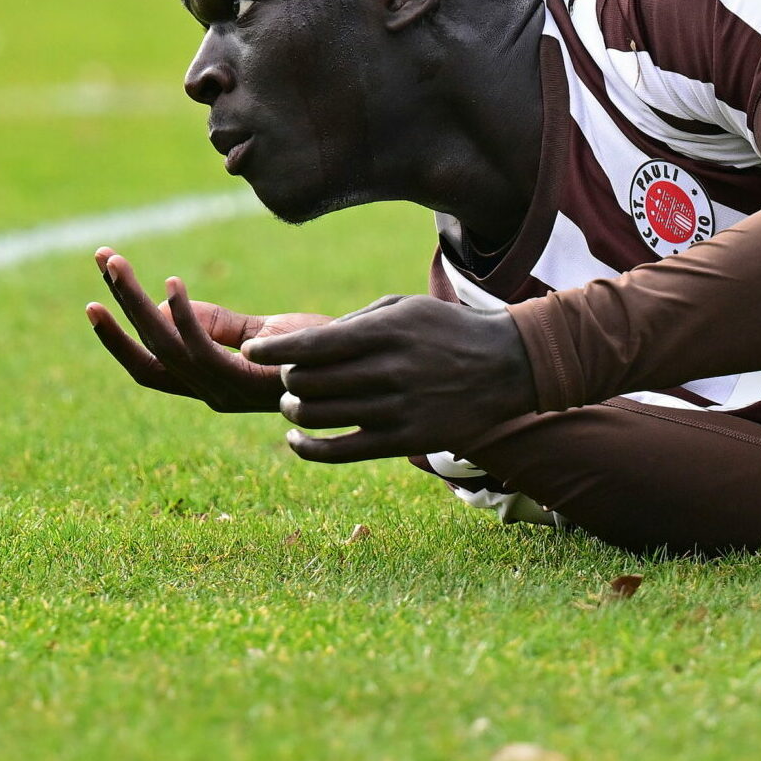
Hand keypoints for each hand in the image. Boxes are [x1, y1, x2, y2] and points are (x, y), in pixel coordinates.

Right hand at [84, 247, 330, 412]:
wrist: (368, 370)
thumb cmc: (319, 350)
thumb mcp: (260, 332)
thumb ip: (217, 323)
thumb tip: (169, 300)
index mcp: (209, 385)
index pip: (149, 365)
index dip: (118, 337)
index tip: (96, 298)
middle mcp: (211, 394)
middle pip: (147, 356)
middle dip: (118, 308)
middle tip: (102, 259)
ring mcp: (228, 393)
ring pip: (164, 349)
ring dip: (135, 302)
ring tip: (117, 261)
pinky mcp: (249, 382)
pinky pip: (201, 351)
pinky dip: (181, 316)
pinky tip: (172, 283)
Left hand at [242, 294, 539, 462]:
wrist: (507, 366)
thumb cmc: (447, 330)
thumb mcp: (403, 308)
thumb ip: (353, 324)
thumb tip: (303, 347)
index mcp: (387, 332)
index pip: (313, 345)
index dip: (275, 350)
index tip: (253, 352)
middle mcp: (390, 371)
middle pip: (310, 382)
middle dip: (289, 378)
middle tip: (289, 376)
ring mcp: (397, 409)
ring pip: (320, 416)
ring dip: (295, 410)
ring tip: (295, 402)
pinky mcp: (404, 441)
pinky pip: (341, 452)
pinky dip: (308, 448)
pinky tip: (296, 439)